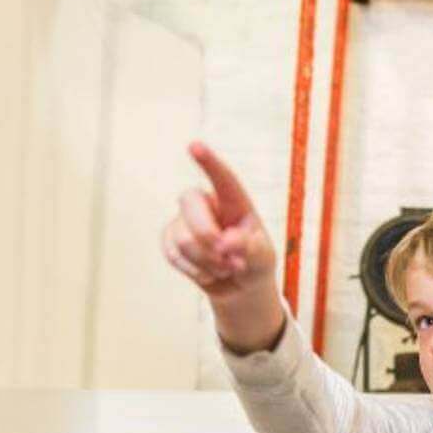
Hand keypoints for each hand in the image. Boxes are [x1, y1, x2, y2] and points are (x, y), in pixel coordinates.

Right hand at [161, 140, 277, 301]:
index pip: (222, 179)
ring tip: (225, 268)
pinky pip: (173, 255)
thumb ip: (250, 248)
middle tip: (231, 261)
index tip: (194, 146)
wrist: (239, 286)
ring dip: (208, 262)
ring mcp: (184, 220)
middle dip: (208, 237)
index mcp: (234, 201)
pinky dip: (196, 272)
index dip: (209, 162)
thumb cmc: (254, 263)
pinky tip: (209, 273)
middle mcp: (206, 203)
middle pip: (190, 205)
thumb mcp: (262, 258)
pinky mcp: (170, 239)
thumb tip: (226, 241)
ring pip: (183, 239)